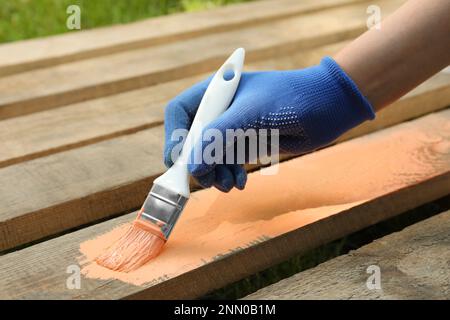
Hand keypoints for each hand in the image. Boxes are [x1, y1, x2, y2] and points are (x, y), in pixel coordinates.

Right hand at [163, 57, 374, 191]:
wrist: (328, 107)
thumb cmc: (289, 99)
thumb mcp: (250, 114)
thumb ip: (217, 138)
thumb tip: (192, 168)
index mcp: (215, 92)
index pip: (180, 113)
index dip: (174, 137)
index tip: (178, 162)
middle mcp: (221, 110)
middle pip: (193, 139)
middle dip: (199, 162)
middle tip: (208, 180)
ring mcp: (234, 127)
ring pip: (210, 156)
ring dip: (215, 174)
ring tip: (228, 186)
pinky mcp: (247, 143)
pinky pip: (228, 163)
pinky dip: (230, 175)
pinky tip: (240, 183)